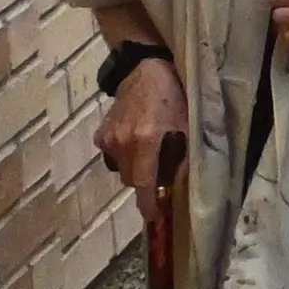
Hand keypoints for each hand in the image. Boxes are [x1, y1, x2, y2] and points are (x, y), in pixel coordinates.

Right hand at [98, 54, 185, 200]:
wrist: (144, 71)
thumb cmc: (173, 97)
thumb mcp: (187, 125)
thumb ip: (182, 156)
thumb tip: (178, 185)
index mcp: (145, 140)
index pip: (143, 183)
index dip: (148, 203)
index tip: (154, 217)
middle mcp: (122, 142)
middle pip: (131, 180)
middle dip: (145, 184)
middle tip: (162, 177)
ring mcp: (108, 138)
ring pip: (121, 169)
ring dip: (135, 169)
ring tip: (151, 154)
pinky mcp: (100, 134)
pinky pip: (113, 156)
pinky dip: (125, 156)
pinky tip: (137, 142)